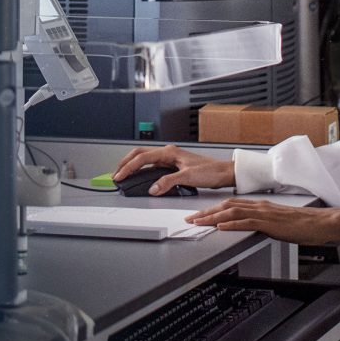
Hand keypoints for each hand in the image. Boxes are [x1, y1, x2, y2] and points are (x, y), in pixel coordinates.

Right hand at [112, 144, 233, 194]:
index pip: (142, 158)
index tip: (119, 176)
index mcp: (169, 152)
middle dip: (126, 163)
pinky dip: (143, 170)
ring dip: (133, 166)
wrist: (223, 173)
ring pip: (146, 159)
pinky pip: (153, 166)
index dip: (128, 167)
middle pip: (140, 154)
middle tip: (116, 174)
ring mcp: (170, 158)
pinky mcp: (173, 165)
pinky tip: (141, 177)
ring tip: (124, 175)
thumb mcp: (187, 177)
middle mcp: (168, 152)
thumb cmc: (210, 171)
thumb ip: (167, 182)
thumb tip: (152, 188)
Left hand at [187, 199, 339, 246]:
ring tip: (199, 222)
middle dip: (206, 212)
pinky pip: (247, 222)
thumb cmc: (305, 224)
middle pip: (227, 205)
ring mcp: (265, 214)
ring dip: (213, 217)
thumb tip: (251, 228)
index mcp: (262, 206)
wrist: (322, 223)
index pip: (231, 204)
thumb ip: (264, 223)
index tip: (199, 214)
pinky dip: (232, 224)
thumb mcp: (279, 223)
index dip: (213, 208)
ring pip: (233, 212)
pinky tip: (221, 227)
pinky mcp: (271, 223)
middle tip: (191, 218)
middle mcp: (260, 206)